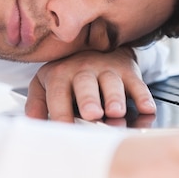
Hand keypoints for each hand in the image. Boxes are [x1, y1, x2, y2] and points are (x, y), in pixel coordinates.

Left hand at [24, 47, 155, 121]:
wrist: (98, 49)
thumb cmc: (70, 74)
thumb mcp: (47, 82)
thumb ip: (37, 102)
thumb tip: (32, 122)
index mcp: (60, 74)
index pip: (58, 92)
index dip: (60, 111)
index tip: (63, 128)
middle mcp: (83, 69)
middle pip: (86, 84)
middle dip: (89, 99)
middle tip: (92, 114)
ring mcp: (107, 69)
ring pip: (112, 83)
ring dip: (115, 98)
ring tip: (116, 113)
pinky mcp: (128, 70)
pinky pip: (137, 84)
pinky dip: (143, 97)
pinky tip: (147, 109)